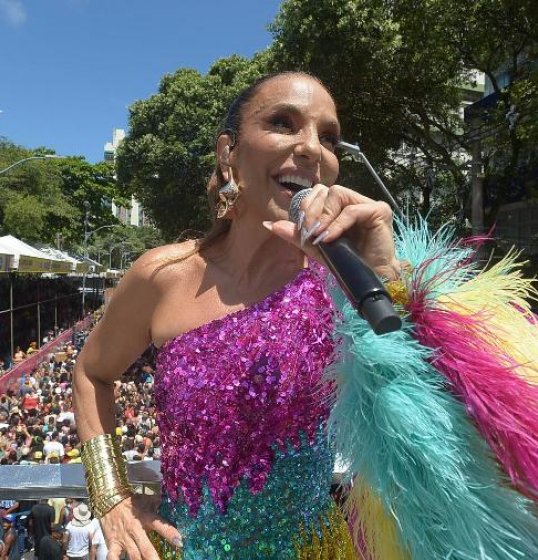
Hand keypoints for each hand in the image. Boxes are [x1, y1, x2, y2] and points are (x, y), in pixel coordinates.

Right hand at [101, 494, 181, 559]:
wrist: (108, 500)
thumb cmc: (130, 501)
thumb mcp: (146, 499)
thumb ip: (157, 502)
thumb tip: (169, 500)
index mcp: (146, 518)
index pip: (161, 525)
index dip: (171, 533)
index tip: (180, 542)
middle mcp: (136, 530)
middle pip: (146, 548)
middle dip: (155, 559)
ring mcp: (124, 538)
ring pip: (133, 556)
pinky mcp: (112, 543)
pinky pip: (113, 558)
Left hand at [267, 184, 400, 279]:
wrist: (369, 280)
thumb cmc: (345, 264)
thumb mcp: (315, 248)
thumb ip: (295, 234)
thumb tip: (269, 223)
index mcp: (339, 207)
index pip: (318, 193)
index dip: (306, 207)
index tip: (302, 229)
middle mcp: (354, 201)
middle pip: (325, 190)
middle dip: (312, 211)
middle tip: (310, 233)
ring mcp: (367, 204)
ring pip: (337, 194)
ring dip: (324, 216)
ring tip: (321, 237)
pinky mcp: (379, 211)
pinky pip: (352, 210)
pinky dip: (337, 224)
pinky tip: (330, 238)